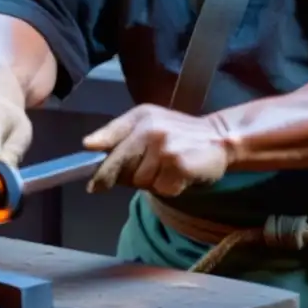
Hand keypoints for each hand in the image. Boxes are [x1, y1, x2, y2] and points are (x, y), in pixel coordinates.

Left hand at [82, 104, 233, 196]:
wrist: (219, 137)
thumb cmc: (178, 132)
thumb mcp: (146, 122)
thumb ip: (117, 132)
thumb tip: (88, 145)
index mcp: (139, 117)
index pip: (109, 140)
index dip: (100, 167)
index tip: (93, 186)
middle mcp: (149, 130)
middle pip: (120, 169)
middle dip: (127, 176)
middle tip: (149, 169)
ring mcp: (164, 148)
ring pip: (140, 182)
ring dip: (152, 181)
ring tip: (167, 168)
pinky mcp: (178, 165)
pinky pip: (160, 189)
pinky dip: (168, 188)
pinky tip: (179, 175)